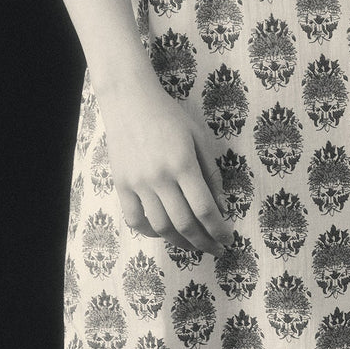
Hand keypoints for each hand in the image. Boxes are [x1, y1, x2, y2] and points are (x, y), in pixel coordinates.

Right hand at [98, 72, 234, 255]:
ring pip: (160, 227)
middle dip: (204, 242)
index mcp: (183, 164)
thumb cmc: (168, 114)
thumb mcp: (199, 137)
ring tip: (193, 245)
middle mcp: (160, 177)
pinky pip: (134, 219)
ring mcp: (138, 183)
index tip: (228, 239)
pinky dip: (150, 232)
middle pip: (184, 224)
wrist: (129, 99)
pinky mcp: (121, 185)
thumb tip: (221, 206)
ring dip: (180, 242)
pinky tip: (163, 232)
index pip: (205, 209)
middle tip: (215, 249)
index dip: (219, 230)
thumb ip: (211, 172)